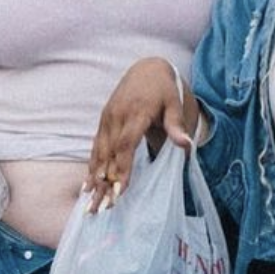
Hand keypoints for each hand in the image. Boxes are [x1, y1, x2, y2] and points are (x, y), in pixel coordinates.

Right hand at [86, 57, 193, 205]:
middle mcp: (118, 115)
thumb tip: (187, 146)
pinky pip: (96, 145)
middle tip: (104, 206)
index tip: (120, 190)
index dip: (123, 167)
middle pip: (110, 152)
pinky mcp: (103, 119)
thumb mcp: (174, 102)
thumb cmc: (164, 88)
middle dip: (106, 180)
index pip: (126, 143)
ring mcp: (108, 117)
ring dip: (95, 177)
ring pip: (99, 151)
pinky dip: (91, 165)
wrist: (147, 67)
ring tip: (91, 201)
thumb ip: (176, 125)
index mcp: (136, 111)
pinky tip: (88, 185)